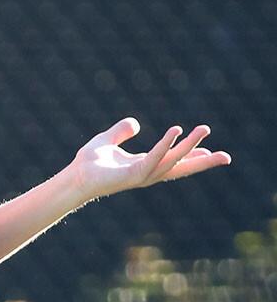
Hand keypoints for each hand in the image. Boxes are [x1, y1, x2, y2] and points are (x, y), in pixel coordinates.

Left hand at [69, 117, 231, 201]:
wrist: (74, 177)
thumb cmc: (88, 163)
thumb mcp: (108, 140)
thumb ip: (122, 130)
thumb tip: (136, 124)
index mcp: (144, 164)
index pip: (173, 161)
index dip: (191, 156)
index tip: (211, 152)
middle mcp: (147, 172)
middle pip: (180, 168)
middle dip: (203, 162)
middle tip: (227, 157)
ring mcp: (142, 175)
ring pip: (172, 161)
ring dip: (189, 146)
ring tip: (204, 129)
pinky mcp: (133, 175)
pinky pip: (153, 158)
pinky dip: (165, 145)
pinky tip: (176, 131)